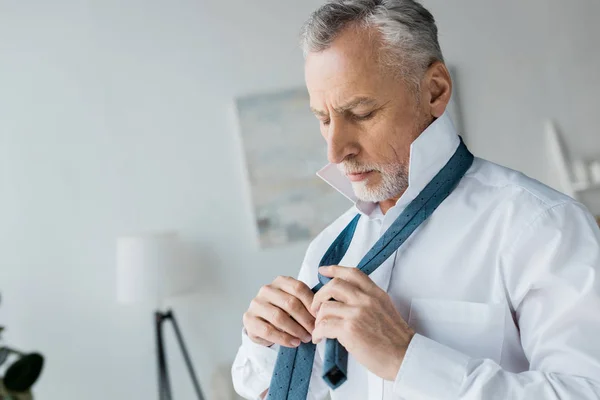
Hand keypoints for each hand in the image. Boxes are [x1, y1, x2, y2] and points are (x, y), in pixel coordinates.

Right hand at [243, 276, 315, 347]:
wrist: (262, 324)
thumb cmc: (283, 312)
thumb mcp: (294, 302)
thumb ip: (306, 303)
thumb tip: (321, 313)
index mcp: (280, 281)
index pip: (299, 288)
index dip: (312, 303)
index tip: (320, 317)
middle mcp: (266, 289)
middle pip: (290, 303)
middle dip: (306, 319)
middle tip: (315, 331)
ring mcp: (256, 304)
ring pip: (279, 317)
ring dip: (296, 330)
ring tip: (305, 338)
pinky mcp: (249, 320)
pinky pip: (268, 331)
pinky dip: (284, 338)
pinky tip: (294, 343)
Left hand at [310, 266, 414, 380]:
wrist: (405, 357)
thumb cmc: (395, 339)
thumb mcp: (385, 309)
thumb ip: (368, 301)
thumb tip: (346, 301)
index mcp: (375, 294)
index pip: (352, 273)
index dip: (334, 269)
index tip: (322, 271)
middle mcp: (366, 300)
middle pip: (334, 286)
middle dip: (319, 295)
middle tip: (316, 307)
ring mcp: (357, 313)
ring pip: (325, 307)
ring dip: (318, 319)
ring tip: (319, 328)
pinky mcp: (350, 330)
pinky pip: (324, 326)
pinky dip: (317, 332)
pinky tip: (319, 338)